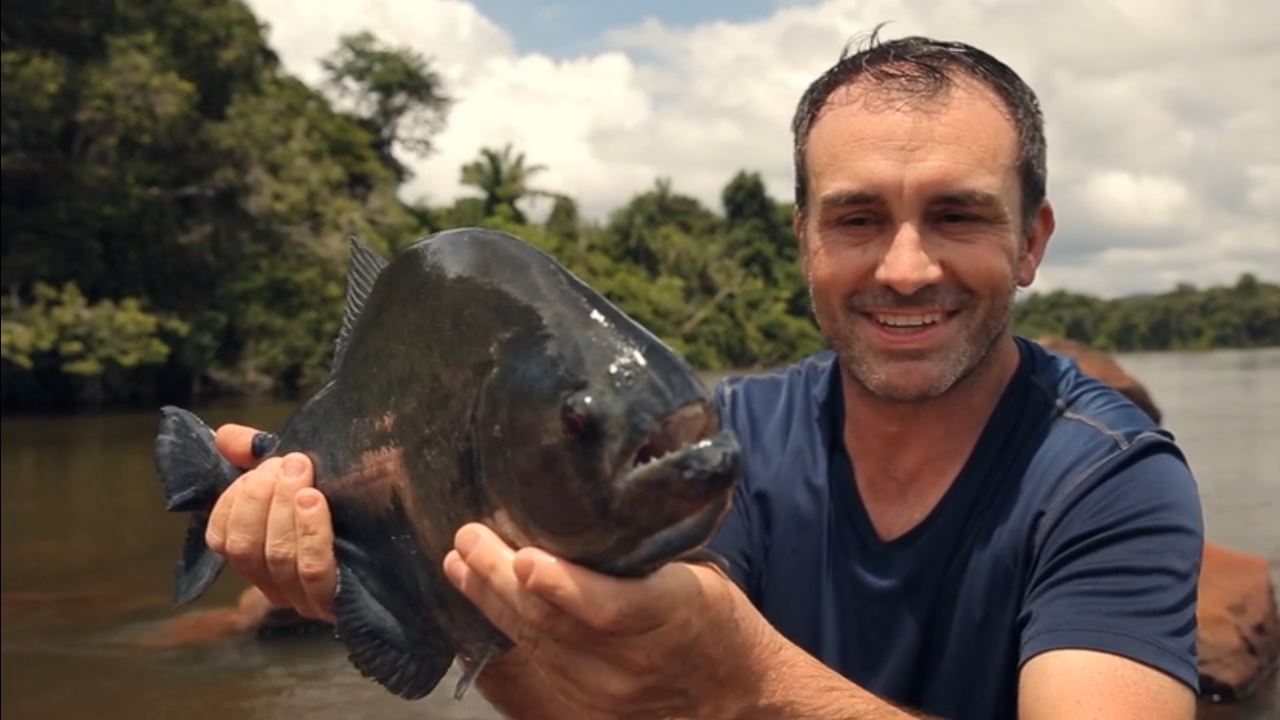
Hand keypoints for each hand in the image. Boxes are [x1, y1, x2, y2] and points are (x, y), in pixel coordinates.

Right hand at [205, 424, 337, 621]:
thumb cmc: (352, 504)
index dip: (232, 501)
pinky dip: (309, 531)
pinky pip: (313, 570)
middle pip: (245, 548)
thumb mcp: (302, 477)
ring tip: (301, 471)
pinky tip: (314, 500)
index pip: (222, 539)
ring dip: (284, 507)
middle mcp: (277, 585)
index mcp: (262, 557)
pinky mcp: (338, 603)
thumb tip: (225, 436)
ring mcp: (307, 599)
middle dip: (259, 497)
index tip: (259, 468)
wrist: (416, 535)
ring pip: (277, 556)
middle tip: (288, 462)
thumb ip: (260, 459)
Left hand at [444, 523, 769, 718]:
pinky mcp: (589, 708)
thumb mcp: (697, 575)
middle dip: (501, 578)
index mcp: (672, 613)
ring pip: (536, 644)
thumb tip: (593, 495)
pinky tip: (483, 599)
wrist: (738, 695)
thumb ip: (644, 550)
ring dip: (491, 601)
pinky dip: (507, 627)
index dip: (563, 585)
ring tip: (461, 563)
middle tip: (469, 538)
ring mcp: (608, 691)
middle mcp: (634, 660)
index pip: (611, 608)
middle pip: (554, 623)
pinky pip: (539, 662)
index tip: (524, 558)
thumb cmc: (716, 620)